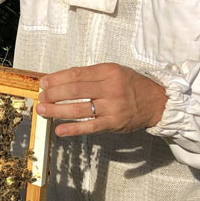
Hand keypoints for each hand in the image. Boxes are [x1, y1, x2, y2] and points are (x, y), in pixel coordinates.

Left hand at [34, 63, 167, 136]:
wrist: (158, 102)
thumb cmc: (132, 85)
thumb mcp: (114, 72)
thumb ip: (91, 75)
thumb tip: (61, 80)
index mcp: (109, 71)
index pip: (77, 74)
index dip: (57, 79)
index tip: (44, 83)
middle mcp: (111, 88)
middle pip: (75, 90)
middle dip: (54, 94)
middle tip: (42, 97)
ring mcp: (113, 107)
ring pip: (79, 109)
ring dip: (57, 110)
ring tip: (43, 110)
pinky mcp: (114, 123)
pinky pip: (90, 127)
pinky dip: (73, 129)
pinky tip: (59, 129)